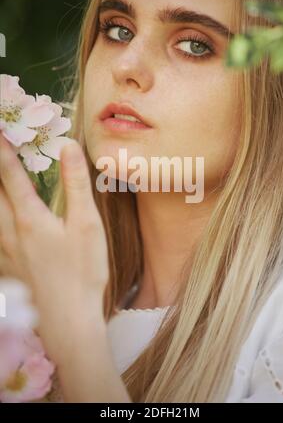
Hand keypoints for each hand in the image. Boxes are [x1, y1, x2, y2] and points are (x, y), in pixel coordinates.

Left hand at [0, 133, 108, 358]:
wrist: (67, 321)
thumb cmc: (82, 273)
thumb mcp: (87, 225)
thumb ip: (76, 184)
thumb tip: (68, 147)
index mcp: (29, 218)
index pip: (10, 175)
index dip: (2, 150)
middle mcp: (9, 232)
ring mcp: (4, 252)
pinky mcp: (6, 268)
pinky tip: (3, 221)